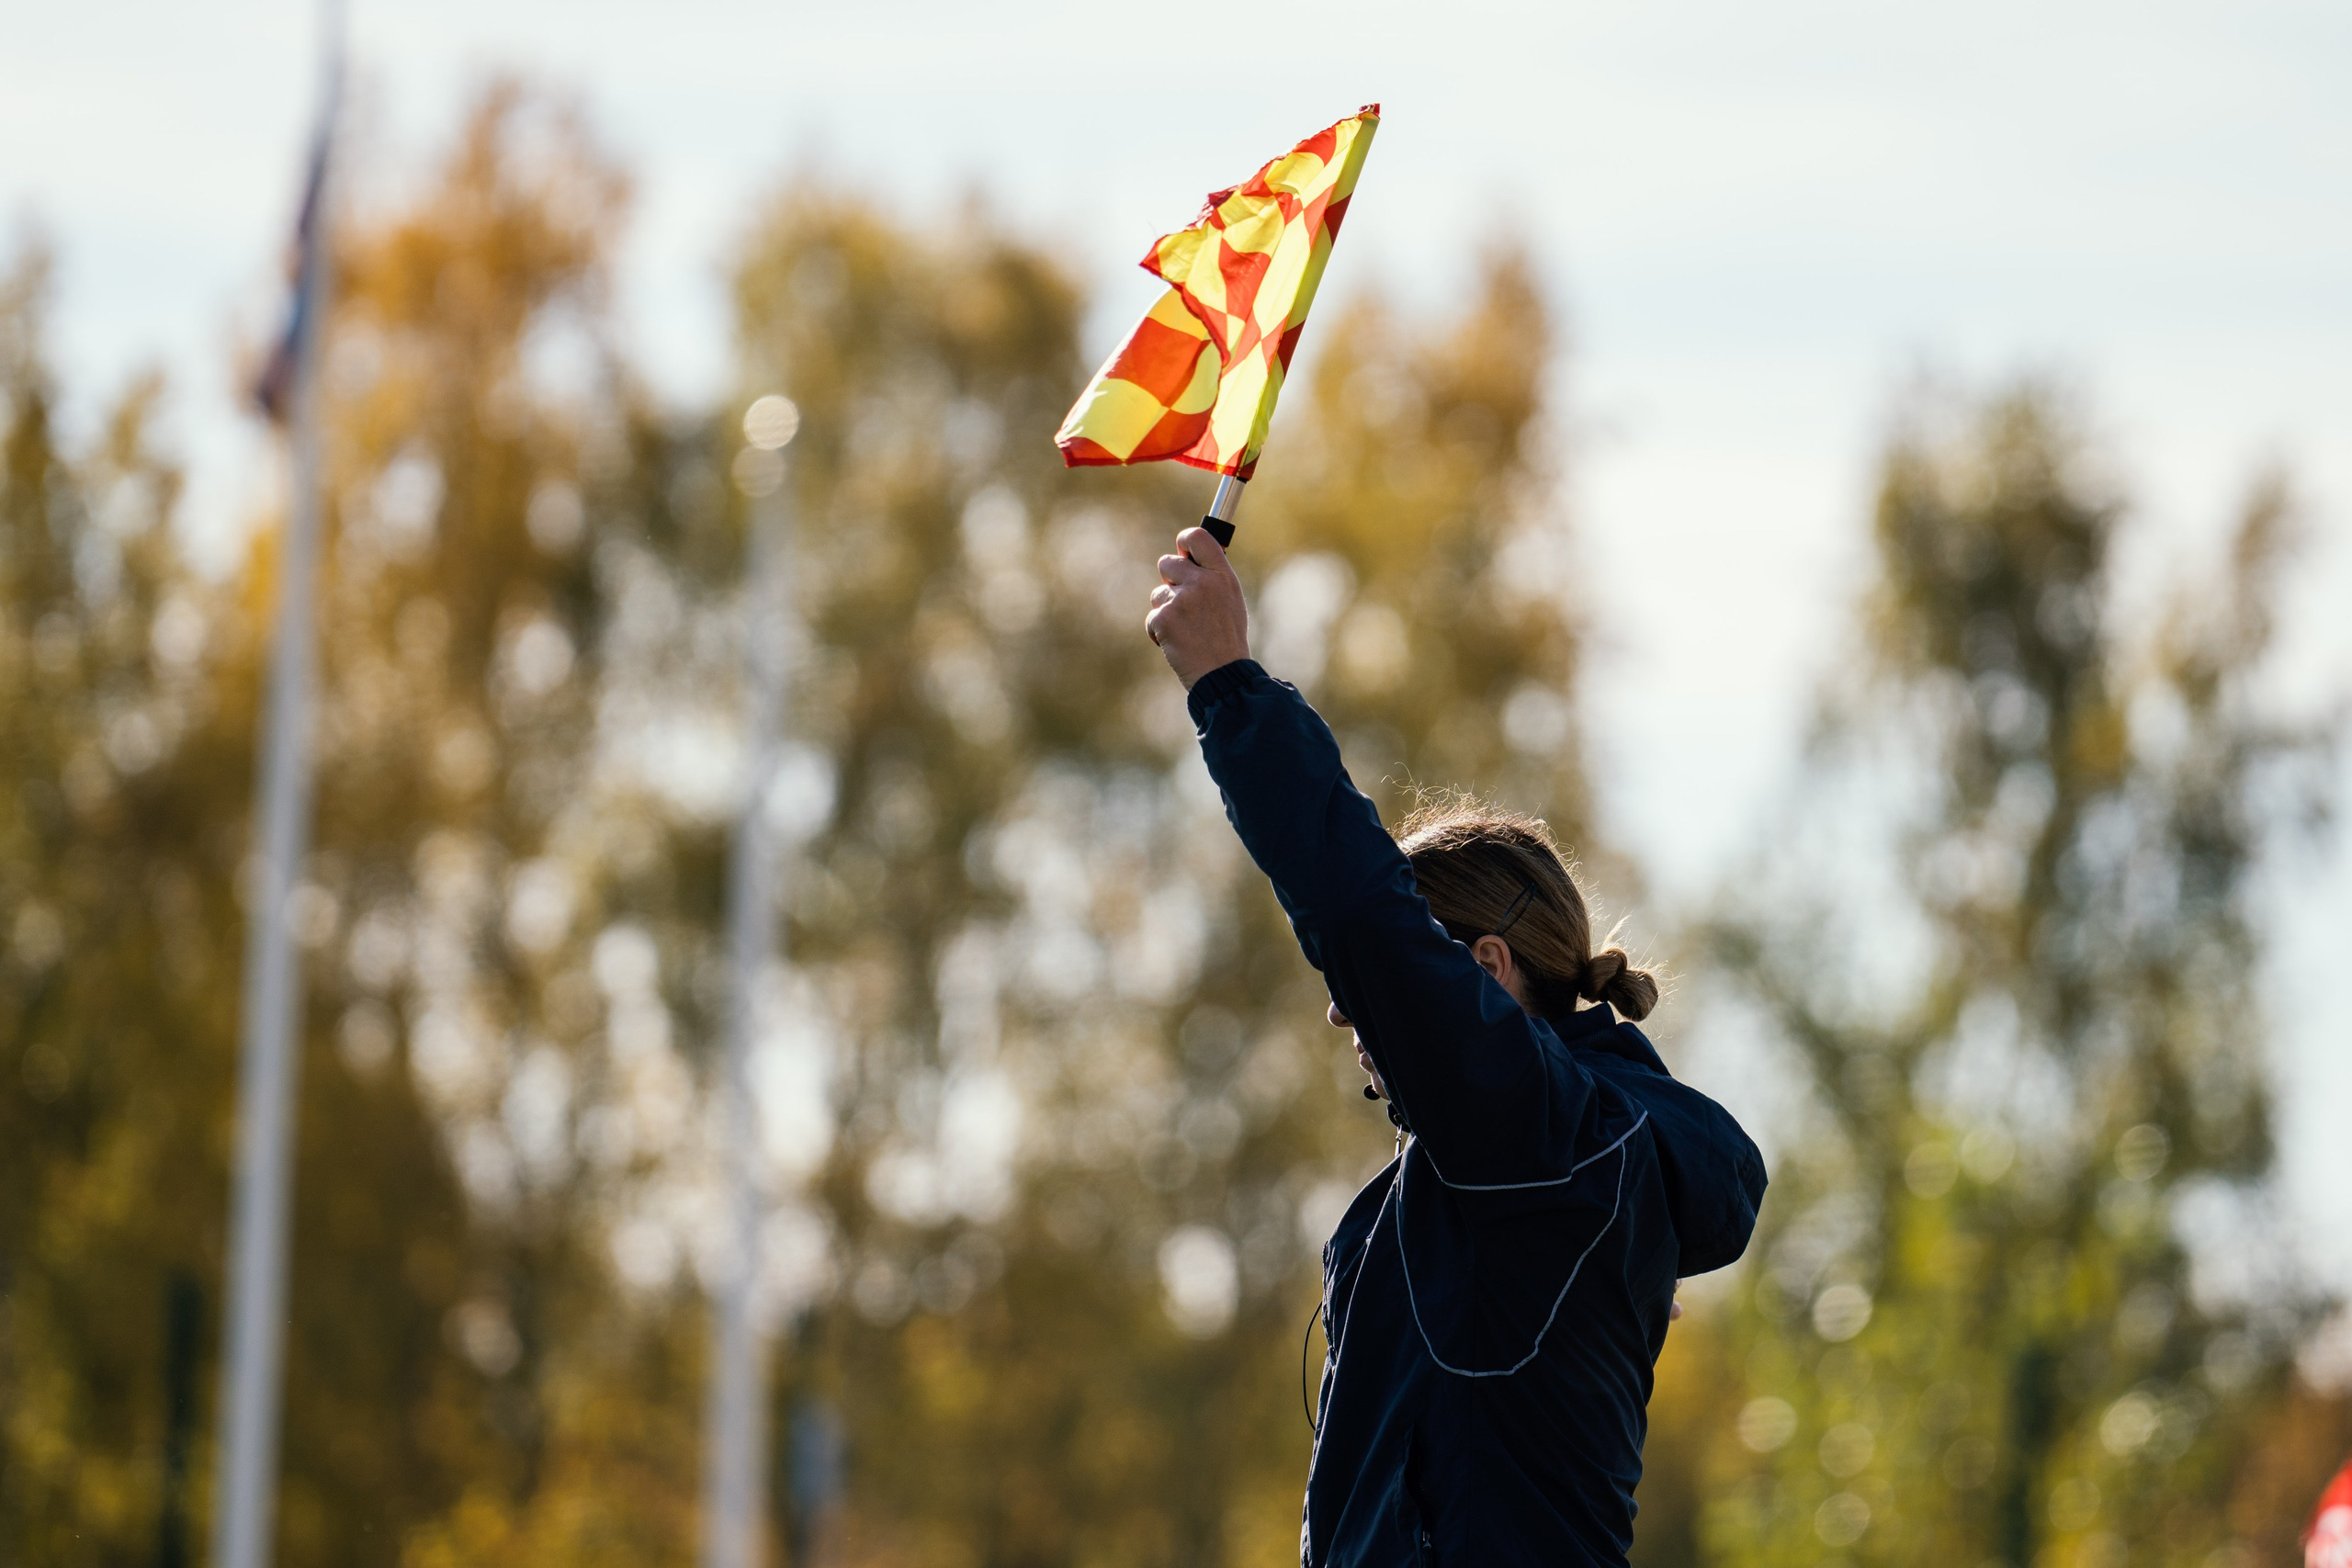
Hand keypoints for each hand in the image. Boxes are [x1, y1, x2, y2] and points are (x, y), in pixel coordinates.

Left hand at [1144, 526, 1250, 686]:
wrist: (1222, 675)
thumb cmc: (1227, 641)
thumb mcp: (1231, 602)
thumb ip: (1212, 578)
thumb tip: (1187, 556)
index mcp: (1222, 575)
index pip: (1197, 538)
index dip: (1184, 541)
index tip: (1182, 551)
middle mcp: (1202, 582)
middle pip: (1167, 562)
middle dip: (1170, 581)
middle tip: (1184, 604)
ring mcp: (1182, 600)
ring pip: (1158, 594)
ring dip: (1166, 611)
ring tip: (1186, 631)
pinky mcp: (1164, 618)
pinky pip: (1152, 617)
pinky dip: (1159, 632)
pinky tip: (1177, 644)